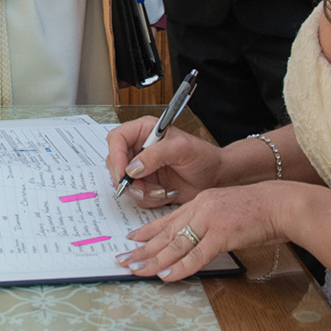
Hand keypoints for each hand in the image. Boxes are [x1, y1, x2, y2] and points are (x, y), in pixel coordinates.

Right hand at [104, 120, 223, 206]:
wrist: (215, 178)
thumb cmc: (203, 157)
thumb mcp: (182, 150)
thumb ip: (156, 155)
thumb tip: (133, 168)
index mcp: (144, 131)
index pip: (117, 138)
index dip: (116, 155)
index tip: (124, 173)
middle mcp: (139, 148)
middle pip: (115, 163)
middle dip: (128, 180)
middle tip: (143, 189)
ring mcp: (141, 168)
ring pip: (124, 183)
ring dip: (142, 192)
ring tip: (163, 191)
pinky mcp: (146, 184)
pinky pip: (136, 196)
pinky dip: (150, 199)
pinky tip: (166, 193)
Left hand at [119, 182, 291, 281]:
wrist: (282, 204)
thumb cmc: (260, 210)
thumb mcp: (228, 210)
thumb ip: (210, 222)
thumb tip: (196, 240)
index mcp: (201, 201)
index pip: (168, 219)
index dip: (148, 231)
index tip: (131, 241)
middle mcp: (201, 208)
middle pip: (166, 233)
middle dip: (142, 249)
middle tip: (123, 260)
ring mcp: (211, 220)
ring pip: (176, 244)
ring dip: (154, 260)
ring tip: (136, 270)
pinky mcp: (223, 234)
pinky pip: (197, 255)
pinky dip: (180, 267)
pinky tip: (166, 276)